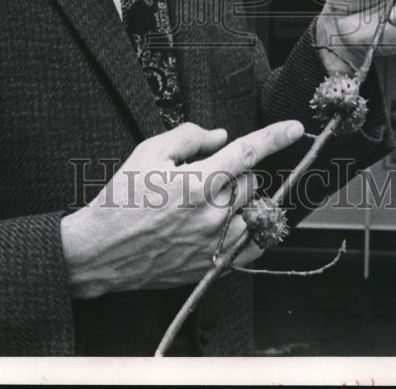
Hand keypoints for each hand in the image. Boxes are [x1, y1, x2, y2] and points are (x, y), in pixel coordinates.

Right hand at [60, 119, 302, 297]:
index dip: (275, 137)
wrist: (101, 250)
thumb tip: (220, 136)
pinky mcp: (212, 267)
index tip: (294, 128)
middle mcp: (212, 216)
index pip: (248, 153)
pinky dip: (248, 231)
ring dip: (240, 202)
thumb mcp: (148, 152)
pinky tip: (228, 224)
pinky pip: (250, 247)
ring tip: (210, 202)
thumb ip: (188, 137)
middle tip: (206, 175)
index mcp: (198, 183)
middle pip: (251, 183)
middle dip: (236, 172)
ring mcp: (215, 245)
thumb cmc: (122, 198)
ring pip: (253, 214)